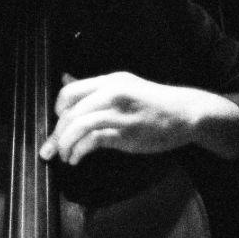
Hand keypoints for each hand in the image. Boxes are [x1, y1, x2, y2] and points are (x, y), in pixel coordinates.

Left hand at [38, 71, 219, 164]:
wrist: (187, 113)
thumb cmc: (153, 102)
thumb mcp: (123, 85)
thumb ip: (93, 87)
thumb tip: (64, 79)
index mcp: (108, 82)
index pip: (69, 92)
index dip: (58, 109)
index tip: (57, 123)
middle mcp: (111, 94)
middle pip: (70, 113)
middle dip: (56, 133)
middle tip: (51, 148)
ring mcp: (118, 113)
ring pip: (78, 126)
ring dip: (65, 144)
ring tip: (64, 155)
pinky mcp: (126, 133)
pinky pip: (93, 141)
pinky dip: (79, 151)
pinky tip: (77, 158)